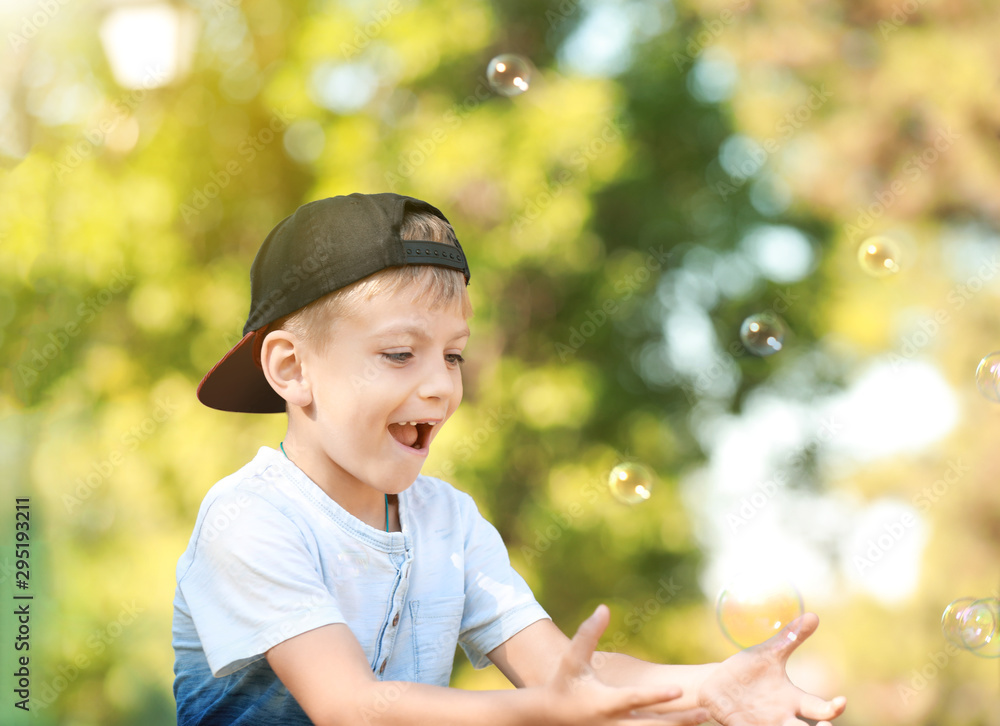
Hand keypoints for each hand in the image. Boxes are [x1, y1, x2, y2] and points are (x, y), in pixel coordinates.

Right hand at [546, 605, 709, 725]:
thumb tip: (603, 608)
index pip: (634, 699)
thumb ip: (588, 633)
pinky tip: (686, 724)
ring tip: (706, 717)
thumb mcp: (572, 658)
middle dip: (679, 720)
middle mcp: (614, 723)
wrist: (551, 714)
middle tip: (707, 711)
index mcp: (604, 702)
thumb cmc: (564, 681)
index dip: (656, 695)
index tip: (679, 689)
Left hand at [697, 613, 846, 725]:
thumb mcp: (768, 653)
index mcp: (792, 700)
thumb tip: (814, 616)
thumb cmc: (747, 670)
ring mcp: (763, 725)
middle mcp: (782, 717)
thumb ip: (790, 637)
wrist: (715, 683)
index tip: (841, 700)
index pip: (820, 710)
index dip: (833, 708)